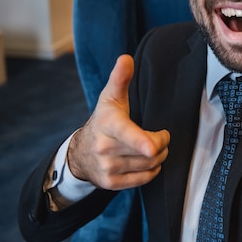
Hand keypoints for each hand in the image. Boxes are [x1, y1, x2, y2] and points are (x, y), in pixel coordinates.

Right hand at [67, 54, 169, 189]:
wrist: (79, 152)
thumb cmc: (103, 120)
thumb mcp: (110, 98)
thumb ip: (120, 78)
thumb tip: (126, 57)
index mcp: (110, 125)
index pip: (128, 134)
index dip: (144, 141)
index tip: (154, 145)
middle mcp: (106, 148)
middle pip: (149, 151)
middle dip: (161, 143)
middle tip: (159, 137)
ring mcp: (108, 168)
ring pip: (149, 165)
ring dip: (158, 157)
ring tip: (153, 148)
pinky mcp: (110, 183)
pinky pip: (144, 179)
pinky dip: (151, 171)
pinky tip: (146, 160)